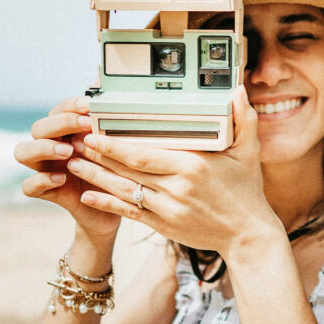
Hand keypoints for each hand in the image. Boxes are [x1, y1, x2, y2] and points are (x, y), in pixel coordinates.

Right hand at [13, 96, 120, 239]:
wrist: (121, 205)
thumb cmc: (118, 169)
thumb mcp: (118, 146)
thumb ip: (111, 121)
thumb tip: (104, 85)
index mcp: (67, 132)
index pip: (59, 111)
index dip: (70, 106)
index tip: (89, 105)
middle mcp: (51, 146)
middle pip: (38, 128)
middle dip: (60, 124)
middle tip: (85, 125)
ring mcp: (45, 168)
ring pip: (23, 152)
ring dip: (43, 148)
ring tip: (68, 152)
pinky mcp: (46, 192)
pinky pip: (29, 186)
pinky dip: (41, 180)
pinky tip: (61, 178)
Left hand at [70, 88, 280, 253]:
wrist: (247, 235)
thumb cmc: (247, 191)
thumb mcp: (249, 152)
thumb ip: (243, 119)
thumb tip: (238, 89)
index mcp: (191, 166)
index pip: (143, 153)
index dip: (115, 144)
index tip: (95, 132)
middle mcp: (175, 188)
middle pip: (127, 170)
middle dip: (98, 156)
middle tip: (75, 141)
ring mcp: (167, 209)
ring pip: (123, 191)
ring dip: (96, 178)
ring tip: (73, 164)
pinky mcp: (163, 226)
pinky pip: (129, 213)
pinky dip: (106, 204)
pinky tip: (87, 196)